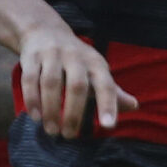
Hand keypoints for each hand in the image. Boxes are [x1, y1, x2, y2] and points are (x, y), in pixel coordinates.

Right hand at [17, 22, 135, 137]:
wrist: (45, 31)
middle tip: (69, 135)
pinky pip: (30, 79)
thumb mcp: (97, 72)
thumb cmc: (77, 61)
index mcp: (96, 63)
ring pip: (51, 83)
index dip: (108, 105)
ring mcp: (52, 55)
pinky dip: (33, 100)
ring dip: (51, 110)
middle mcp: (75, 57)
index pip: (106, 85)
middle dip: (73, 114)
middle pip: (76, 86)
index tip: (109, 126)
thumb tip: (135, 106)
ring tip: (52, 131)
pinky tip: (36, 117)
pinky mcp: (32, 57)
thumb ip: (112, 91)